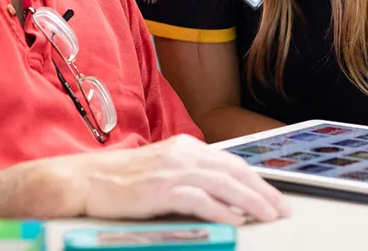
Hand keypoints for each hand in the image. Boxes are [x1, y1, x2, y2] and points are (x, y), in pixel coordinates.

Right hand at [56, 135, 289, 224]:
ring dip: (250, 201)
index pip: (231, 162)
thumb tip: (223, 194)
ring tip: (268, 216)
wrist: (85, 180)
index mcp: (186, 146)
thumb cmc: (122, 179)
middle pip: (234, 172)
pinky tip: (235, 220)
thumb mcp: (163, 168)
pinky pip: (200, 200)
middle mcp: (184, 153)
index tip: (274, 197)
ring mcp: (173, 170)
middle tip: (281, 209)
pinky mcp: (162, 189)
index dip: (256, 181)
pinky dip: (221, 210)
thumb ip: (191, 175)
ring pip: (224, 184)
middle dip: (262, 192)